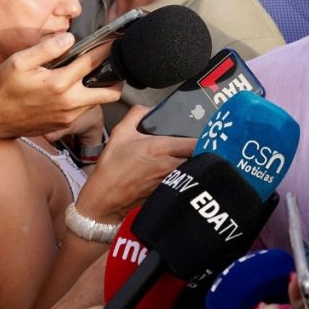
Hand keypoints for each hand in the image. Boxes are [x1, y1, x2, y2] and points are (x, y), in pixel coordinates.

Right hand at [0, 33, 122, 138]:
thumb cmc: (4, 88)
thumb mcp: (20, 62)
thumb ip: (47, 48)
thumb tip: (70, 38)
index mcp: (59, 84)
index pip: (93, 62)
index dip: (107, 49)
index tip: (116, 41)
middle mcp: (69, 102)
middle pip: (110, 92)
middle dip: (117, 77)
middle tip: (114, 64)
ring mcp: (69, 116)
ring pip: (99, 102)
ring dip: (101, 88)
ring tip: (96, 73)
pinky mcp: (65, 124)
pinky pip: (85, 109)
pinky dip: (87, 97)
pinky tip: (78, 86)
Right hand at [75, 104, 194, 221]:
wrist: (104, 199)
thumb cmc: (111, 169)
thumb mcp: (120, 133)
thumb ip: (136, 114)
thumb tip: (148, 109)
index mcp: (161, 148)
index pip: (195, 142)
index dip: (204, 137)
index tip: (203, 133)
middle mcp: (169, 165)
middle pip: (199, 157)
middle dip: (201, 150)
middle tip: (198, 144)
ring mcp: (170, 181)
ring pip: (193, 170)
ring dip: (194, 164)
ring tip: (188, 158)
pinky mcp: (168, 193)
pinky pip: (184, 182)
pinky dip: (185, 177)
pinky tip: (177, 174)